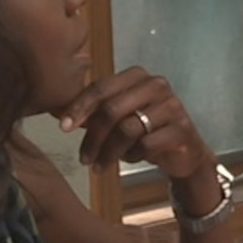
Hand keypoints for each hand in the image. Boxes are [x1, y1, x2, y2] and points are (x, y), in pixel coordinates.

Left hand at [62, 67, 217, 196]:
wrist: (185, 152)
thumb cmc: (147, 131)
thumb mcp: (120, 117)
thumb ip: (94, 111)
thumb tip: (57, 112)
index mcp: (137, 76)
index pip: (101, 88)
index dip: (80, 107)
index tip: (63, 127)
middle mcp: (156, 85)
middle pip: (112, 109)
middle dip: (93, 137)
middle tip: (83, 158)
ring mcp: (172, 106)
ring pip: (128, 129)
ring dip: (109, 152)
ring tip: (100, 166)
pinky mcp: (182, 129)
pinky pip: (146, 144)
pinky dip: (133, 155)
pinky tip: (130, 159)